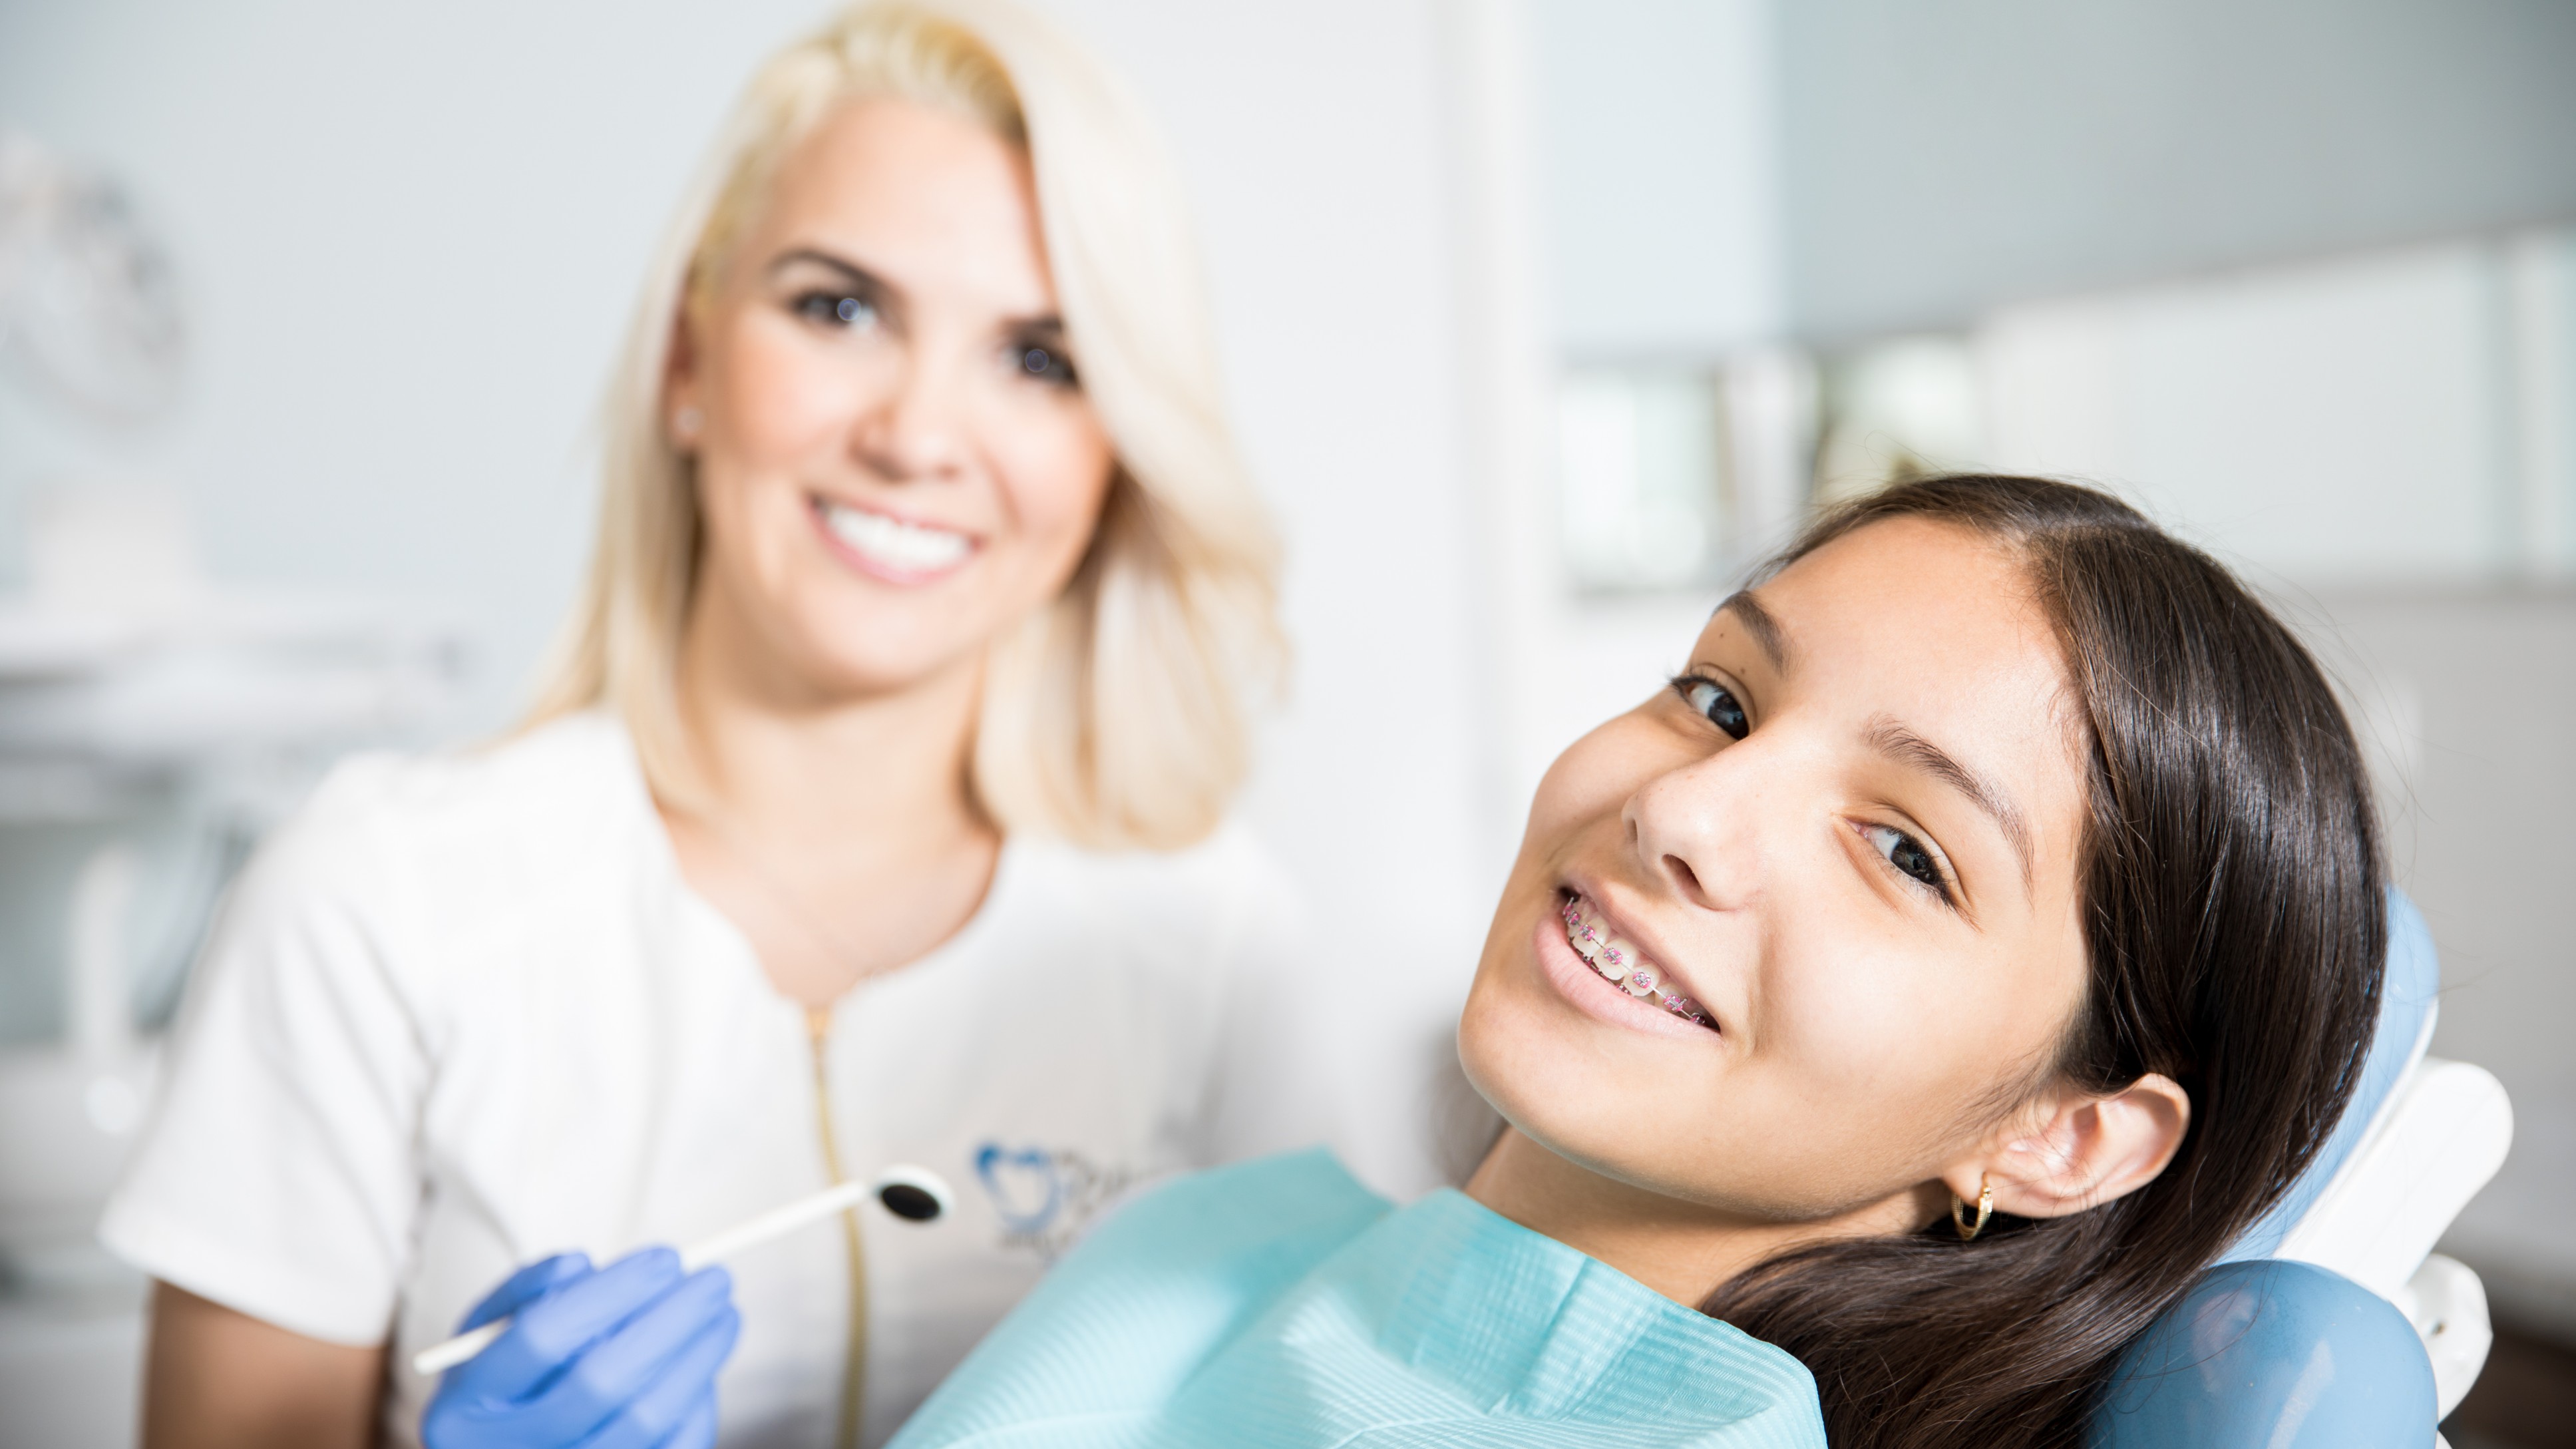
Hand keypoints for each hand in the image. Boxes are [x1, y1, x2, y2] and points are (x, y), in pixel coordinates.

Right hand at [420, 1249, 739, 1448]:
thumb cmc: (502, 1387)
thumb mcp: (489, 1335)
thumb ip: (527, 1291)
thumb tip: (581, 1266)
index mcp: (463, 1409)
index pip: (540, 1337)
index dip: (610, 1292)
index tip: (665, 1259)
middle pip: (600, 1383)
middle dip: (670, 1322)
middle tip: (714, 1280)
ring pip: (643, 1422)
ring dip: (697, 1360)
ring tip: (722, 1316)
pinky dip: (696, 1406)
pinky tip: (703, 1369)